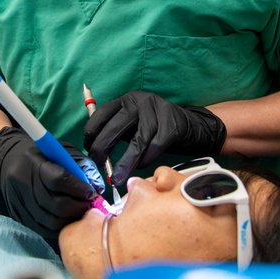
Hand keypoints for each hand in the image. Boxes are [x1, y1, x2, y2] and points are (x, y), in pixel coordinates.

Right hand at [0, 127, 97, 236]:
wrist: (7, 162)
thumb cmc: (41, 156)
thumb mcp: (61, 151)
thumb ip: (82, 166)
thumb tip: (98, 187)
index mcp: (34, 163)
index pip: (59, 180)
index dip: (79, 188)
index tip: (90, 191)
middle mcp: (24, 184)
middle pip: (56, 205)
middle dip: (78, 207)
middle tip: (89, 205)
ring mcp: (19, 203)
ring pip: (50, 221)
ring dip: (70, 220)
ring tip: (79, 212)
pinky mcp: (18, 216)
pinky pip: (42, 229)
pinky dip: (58, 227)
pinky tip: (66, 219)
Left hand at [83, 91, 226, 184]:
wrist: (190, 126)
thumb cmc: (155, 128)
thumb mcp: (133, 124)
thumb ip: (117, 132)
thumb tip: (96, 153)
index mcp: (126, 100)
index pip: (101, 114)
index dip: (91, 134)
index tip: (88, 151)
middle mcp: (139, 101)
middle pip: (115, 127)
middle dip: (103, 149)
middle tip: (98, 167)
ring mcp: (157, 112)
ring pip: (136, 141)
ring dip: (125, 163)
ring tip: (118, 178)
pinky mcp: (172, 125)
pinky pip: (154, 147)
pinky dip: (146, 160)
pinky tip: (142, 166)